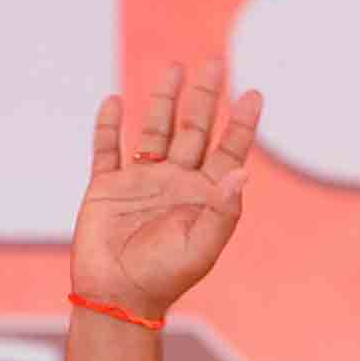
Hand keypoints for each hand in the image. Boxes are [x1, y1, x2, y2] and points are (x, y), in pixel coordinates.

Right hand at [68, 62, 262, 323]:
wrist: (116, 297)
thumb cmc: (164, 278)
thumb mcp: (202, 247)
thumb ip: (224, 210)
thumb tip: (243, 171)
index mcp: (203, 195)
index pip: (228, 150)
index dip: (241, 123)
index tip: (253, 93)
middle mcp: (174, 181)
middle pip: (193, 129)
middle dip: (204, 97)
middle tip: (215, 62)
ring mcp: (140, 181)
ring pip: (154, 130)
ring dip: (163, 101)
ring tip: (174, 69)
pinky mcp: (106, 187)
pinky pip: (107, 149)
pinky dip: (108, 126)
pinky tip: (114, 102)